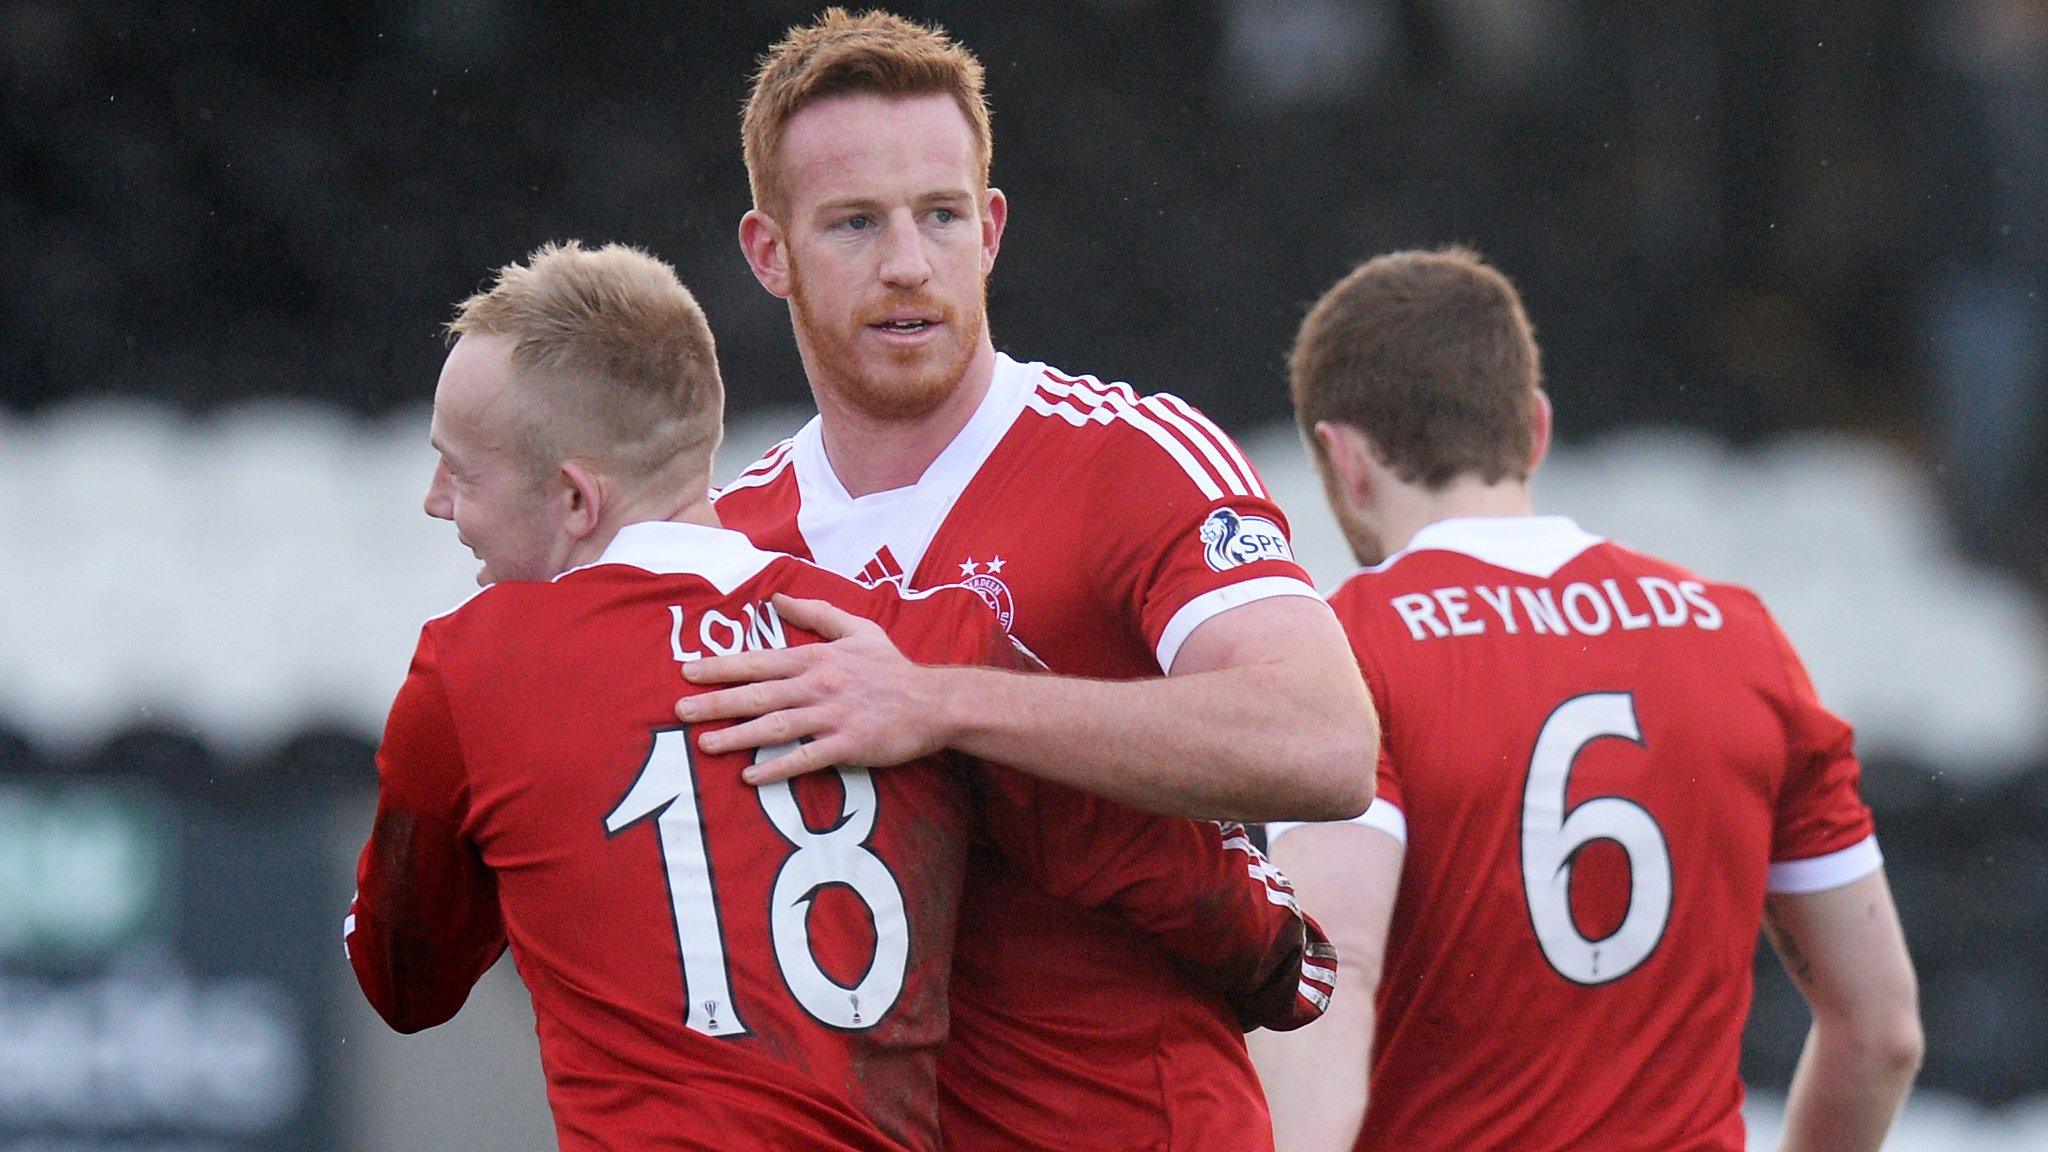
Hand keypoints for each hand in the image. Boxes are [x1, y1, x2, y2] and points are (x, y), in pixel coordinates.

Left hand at [674, 594, 950, 783]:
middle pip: (758, 694)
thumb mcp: (858, 628)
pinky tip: (750, 776)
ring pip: (775, 726)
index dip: (722, 667)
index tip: (688, 671)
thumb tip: (777, 597)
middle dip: (716, 702)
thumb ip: (816, 613)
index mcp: (817, 658)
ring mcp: (832, 716)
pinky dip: (777, 768)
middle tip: (679, 710)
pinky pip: (805, 758)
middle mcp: (818, 685)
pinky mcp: (848, 745)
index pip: (759, 661)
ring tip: (704, 745)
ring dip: (737, 736)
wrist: (934, 702)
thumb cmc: (893, 667)